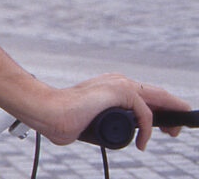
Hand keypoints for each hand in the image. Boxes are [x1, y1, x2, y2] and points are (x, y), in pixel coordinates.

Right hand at [25, 74, 190, 149]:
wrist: (47, 111)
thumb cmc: (62, 118)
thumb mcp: (92, 120)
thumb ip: (105, 122)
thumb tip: (108, 132)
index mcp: (110, 86)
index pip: (143, 95)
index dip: (159, 108)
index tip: (165, 124)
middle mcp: (117, 81)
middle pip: (157, 94)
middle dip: (173, 110)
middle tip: (176, 129)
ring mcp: (119, 84)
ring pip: (158, 100)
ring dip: (169, 117)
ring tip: (173, 132)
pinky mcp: (120, 91)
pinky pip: (144, 114)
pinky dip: (147, 130)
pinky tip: (143, 142)